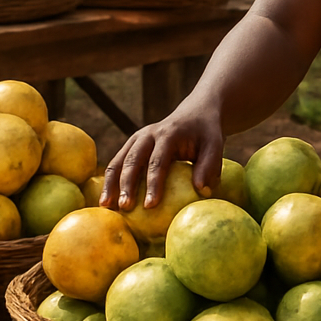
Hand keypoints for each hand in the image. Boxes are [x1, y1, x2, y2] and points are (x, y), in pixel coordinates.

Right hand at [101, 109, 223, 210]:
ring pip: (118, 160)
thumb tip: (202, 191)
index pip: (158, 161)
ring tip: (106, 206)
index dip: (153, 184)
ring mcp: (136, 138)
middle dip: (126, 185)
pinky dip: (110, 180)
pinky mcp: (131, 145)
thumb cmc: (206, 134)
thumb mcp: (215, 145)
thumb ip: (209, 166)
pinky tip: (107, 200)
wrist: (195, 113)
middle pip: (132, 160)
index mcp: (168, 134)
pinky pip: (117, 162)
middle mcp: (148, 134)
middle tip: (124, 208)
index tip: (150, 206)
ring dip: (110, 183)